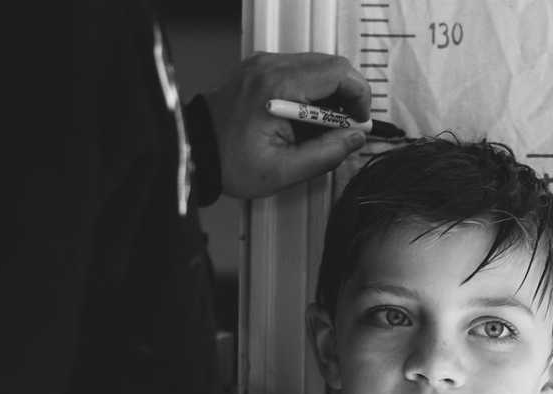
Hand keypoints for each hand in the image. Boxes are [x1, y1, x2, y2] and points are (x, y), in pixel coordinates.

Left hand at [204, 52, 370, 197]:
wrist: (193, 152)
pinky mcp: (260, 69)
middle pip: (332, 64)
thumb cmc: (231, 163)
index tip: (359, 122)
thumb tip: (356, 137)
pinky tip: (308, 116)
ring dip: (332, 92)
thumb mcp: (284, 171)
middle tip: (348, 125)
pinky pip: (300, 69)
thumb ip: (327, 153)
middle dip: (349, 94)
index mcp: (278, 88)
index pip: (339, 74)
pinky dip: (313, 89)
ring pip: (318, 65)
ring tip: (327, 125)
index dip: (359, 97)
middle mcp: (271, 67)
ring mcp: (263, 64)